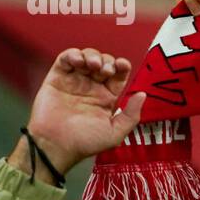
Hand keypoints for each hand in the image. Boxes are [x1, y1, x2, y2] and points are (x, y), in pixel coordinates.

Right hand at [13, 48, 146, 177]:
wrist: (55, 145)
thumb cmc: (84, 143)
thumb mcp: (115, 133)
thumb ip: (131, 114)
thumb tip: (143, 95)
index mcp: (106, 98)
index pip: (118, 75)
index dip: (121, 66)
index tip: (123, 65)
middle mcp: (91, 87)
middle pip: (103, 62)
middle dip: (107, 61)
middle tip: (104, 70)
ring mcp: (73, 81)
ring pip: (86, 57)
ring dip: (92, 55)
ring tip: (92, 65)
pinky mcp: (56, 78)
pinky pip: (65, 59)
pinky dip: (72, 54)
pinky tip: (78, 60)